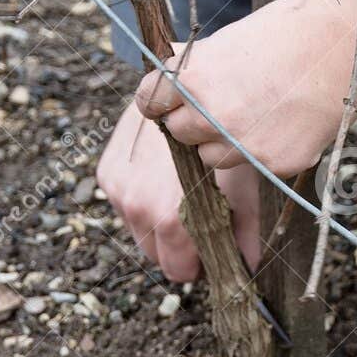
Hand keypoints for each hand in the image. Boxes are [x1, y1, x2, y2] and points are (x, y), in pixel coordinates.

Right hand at [97, 102, 262, 280]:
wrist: (186, 86)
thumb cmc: (224, 135)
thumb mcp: (243, 184)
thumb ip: (244, 229)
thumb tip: (248, 264)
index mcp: (171, 216)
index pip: (177, 270)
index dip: (197, 265)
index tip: (210, 254)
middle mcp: (137, 206)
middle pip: (156, 254)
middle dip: (178, 246)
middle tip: (201, 221)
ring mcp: (118, 189)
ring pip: (138, 231)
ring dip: (156, 223)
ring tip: (181, 193)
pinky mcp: (108, 172)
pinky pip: (122, 205)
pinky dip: (140, 199)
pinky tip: (162, 177)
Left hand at [134, 0, 356, 175]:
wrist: (349, 44)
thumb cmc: (291, 30)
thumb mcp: (229, 40)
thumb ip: (197, 69)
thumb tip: (169, 80)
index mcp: (194, 78)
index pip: (149, 102)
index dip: (161, 100)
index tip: (172, 99)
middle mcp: (212, 115)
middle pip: (179, 134)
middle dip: (195, 122)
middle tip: (225, 104)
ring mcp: (243, 143)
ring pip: (211, 158)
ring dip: (224, 143)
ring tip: (258, 113)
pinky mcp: (274, 162)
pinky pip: (251, 165)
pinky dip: (261, 150)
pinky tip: (284, 123)